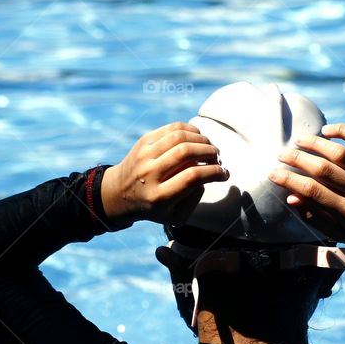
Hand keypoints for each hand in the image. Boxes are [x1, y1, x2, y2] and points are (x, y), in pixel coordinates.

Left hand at [101, 122, 228, 225]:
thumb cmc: (153, 207)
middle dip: (209, 152)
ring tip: (210, 148)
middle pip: (186, 153)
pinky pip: (172, 128)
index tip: (225, 173)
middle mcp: (149, 174)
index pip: (192, 177)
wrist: (119, 193)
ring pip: (180, 136)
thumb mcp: (174, 215)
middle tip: (218, 158)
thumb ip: (194, 198)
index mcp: (158, 197)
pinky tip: (198, 138)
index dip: (214, 172)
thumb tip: (207, 173)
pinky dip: (191, 130)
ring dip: (202, 140)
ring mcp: (144, 155)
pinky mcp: (143, 141)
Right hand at [268, 123, 344, 249]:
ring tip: (299, 142)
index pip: (313, 192)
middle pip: (323, 169)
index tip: (273, 173)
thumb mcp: (340, 233)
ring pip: (340, 152)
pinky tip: (326, 131)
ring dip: (315, 143)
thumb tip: (291, 198)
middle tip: (281, 155)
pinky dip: (343, 130)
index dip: (289, 181)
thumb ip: (315, 217)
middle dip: (297, 160)